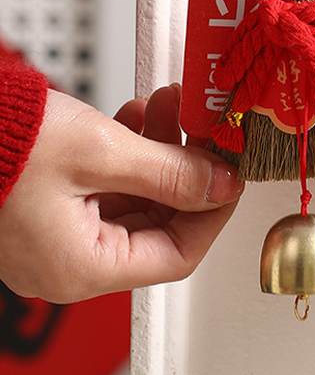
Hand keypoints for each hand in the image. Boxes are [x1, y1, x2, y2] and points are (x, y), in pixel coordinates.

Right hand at [0, 85, 243, 302]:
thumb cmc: (2, 142)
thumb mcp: (103, 151)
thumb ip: (172, 173)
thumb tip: (221, 185)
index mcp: (81, 267)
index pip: (178, 255)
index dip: (214, 210)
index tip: (231, 172)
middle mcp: (70, 260)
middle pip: (160, 223)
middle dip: (186, 168)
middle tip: (201, 127)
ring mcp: (61, 234)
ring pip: (138, 198)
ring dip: (160, 152)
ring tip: (169, 108)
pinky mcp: (54, 206)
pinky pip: (111, 186)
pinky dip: (132, 153)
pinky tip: (139, 118)